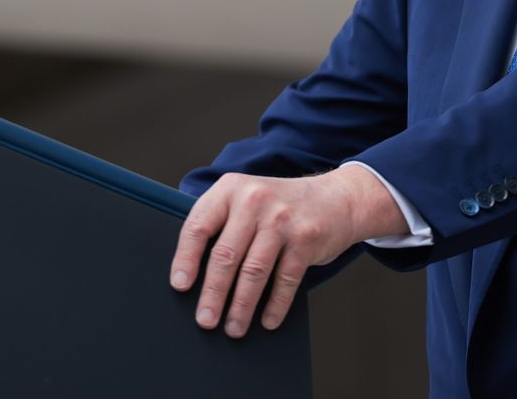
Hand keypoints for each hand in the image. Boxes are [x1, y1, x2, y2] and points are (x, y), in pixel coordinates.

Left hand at [169, 165, 405, 337]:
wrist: (336, 198)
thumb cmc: (280, 205)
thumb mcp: (247, 199)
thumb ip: (222, 223)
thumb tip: (192, 272)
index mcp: (230, 189)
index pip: (198, 226)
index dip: (186, 259)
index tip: (180, 286)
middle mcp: (254, 201)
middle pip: (225, 255)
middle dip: (213, 294)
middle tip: (205, 319)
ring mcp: (282, 220)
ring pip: (254, 271)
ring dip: (241, 306)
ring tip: (233, 328)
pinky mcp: (305, 239)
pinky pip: (285, 280)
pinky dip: (275, 305)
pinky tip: (267, 320)